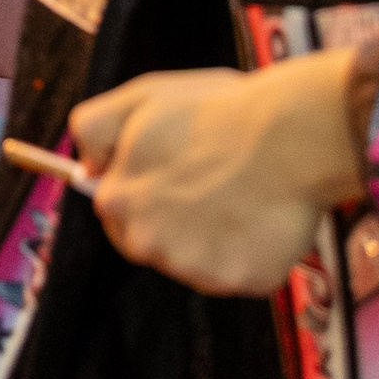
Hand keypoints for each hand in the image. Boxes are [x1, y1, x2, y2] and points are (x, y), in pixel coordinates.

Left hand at [68, 55, 364, 295]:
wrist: (293, 134)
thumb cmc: (218, 110)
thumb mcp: (140, 98)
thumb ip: (95, 129)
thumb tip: (86, 166)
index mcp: (117, 200)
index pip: (117, 211)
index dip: (147, 191)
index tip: (177, 176)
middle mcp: (147, 243)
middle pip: (155, 243)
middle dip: (179, 221)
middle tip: (216, 185)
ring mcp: (194, 267)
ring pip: (200, 261)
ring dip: (218, 238)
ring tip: (248, 195)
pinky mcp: (240, 280)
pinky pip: (245, 272)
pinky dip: (257, 251)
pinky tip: (270, 217)